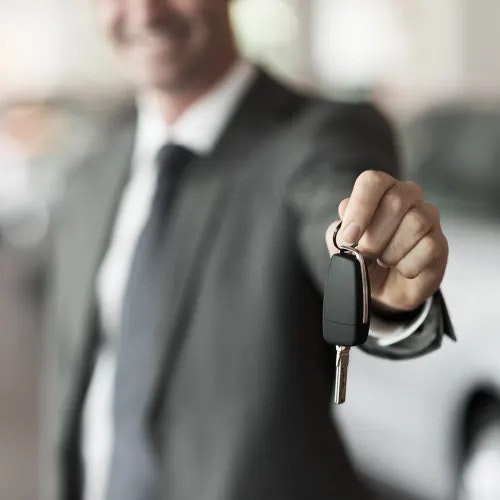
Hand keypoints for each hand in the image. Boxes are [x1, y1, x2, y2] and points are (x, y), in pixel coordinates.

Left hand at [325, 170, 447, 311]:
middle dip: (375, 236)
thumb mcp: (342, 244)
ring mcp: (428, 217)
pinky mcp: (440, 242)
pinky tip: (402, 268)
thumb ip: (341, 227)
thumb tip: (346, 209)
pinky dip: (408, 265)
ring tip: (385, 260)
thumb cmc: (363, 259)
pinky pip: (428, 247)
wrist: (381, 289)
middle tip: (367, 253)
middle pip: (395, 202)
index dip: (361, 208)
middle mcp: (407, 196)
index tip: (350, 236)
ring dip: (391, 252)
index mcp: (380, 190)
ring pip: (415, 224)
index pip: (373, 182)